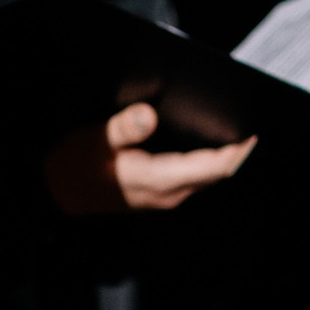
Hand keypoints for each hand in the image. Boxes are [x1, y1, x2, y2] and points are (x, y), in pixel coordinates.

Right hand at [46, 102, 254, 214]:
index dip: (239, 150)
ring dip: (224, 155)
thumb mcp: (94, 140)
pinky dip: (207, 160)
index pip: (215, 167)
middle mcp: (169, 192)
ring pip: (208, 176)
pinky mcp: (159, 193)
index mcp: (158, 179)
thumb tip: (149, 113)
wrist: (56, 193)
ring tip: (233, 126)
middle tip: (250, 119)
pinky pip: (194, 177)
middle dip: (237, 149)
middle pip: (218, 172)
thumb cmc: (73, 166)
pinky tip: (205, 140)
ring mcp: (165, 196)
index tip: (254, 128)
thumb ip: (123, 128)